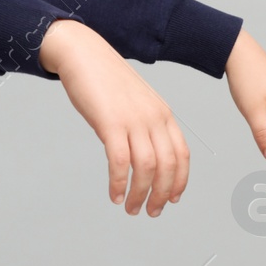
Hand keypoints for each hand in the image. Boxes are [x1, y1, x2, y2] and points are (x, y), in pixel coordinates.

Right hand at [40, 19, 189, 216]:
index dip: (179, 181)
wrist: (84, 53)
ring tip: (131, 208)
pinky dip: (119, 183)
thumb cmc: (106, 80)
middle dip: (160, 195)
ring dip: (140, 194)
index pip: (181, 155)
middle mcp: (154, 118)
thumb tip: (143, 156)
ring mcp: (133, 120)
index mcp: (163, 114)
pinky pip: (120, 161)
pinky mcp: (110, 123)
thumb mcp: (136, 102)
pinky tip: (115, 195)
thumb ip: (144, 125)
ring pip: (146, 168)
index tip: (171, 199)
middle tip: (149, 212)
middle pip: (167, 166)